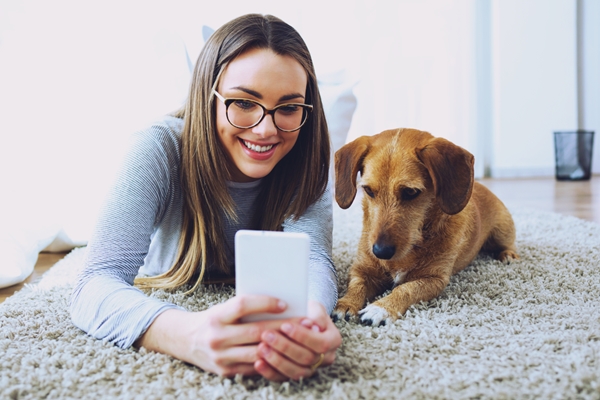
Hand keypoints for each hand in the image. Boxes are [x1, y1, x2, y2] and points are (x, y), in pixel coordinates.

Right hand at [135, 294, 298, 377]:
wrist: (185, 340)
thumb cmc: (212, 319)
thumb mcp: (223, 309)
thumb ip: (244, 308)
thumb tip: (279, 304)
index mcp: (216, 316)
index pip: (242, 305)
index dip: (264, 303)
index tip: (284, 303)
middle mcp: (216, 337)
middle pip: (255, 331)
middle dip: (283, 327)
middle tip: (304, 322)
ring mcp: (220, 357)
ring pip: (258, 352)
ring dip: (282, 346)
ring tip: (300, 339)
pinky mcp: (226, 372)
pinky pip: (253, 367)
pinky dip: (271, 360)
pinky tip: (286, 354)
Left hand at [254, 300, 341, 380]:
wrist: (302, 321)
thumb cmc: (307, 311)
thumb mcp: (314, 307)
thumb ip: (316, 314)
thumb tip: (313, 324)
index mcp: (333, 340)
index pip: (320, 343)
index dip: (302, 336)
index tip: (284, 325)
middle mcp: (326, 358)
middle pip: (307, 358)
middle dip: (285, 347)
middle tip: (267, 335)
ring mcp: (311, 369)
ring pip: (295, 371)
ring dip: (276, 361)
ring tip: (261, 347)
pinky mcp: (295, 375)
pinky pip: (283, 378)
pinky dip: (270, 372)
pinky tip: (258, 363)